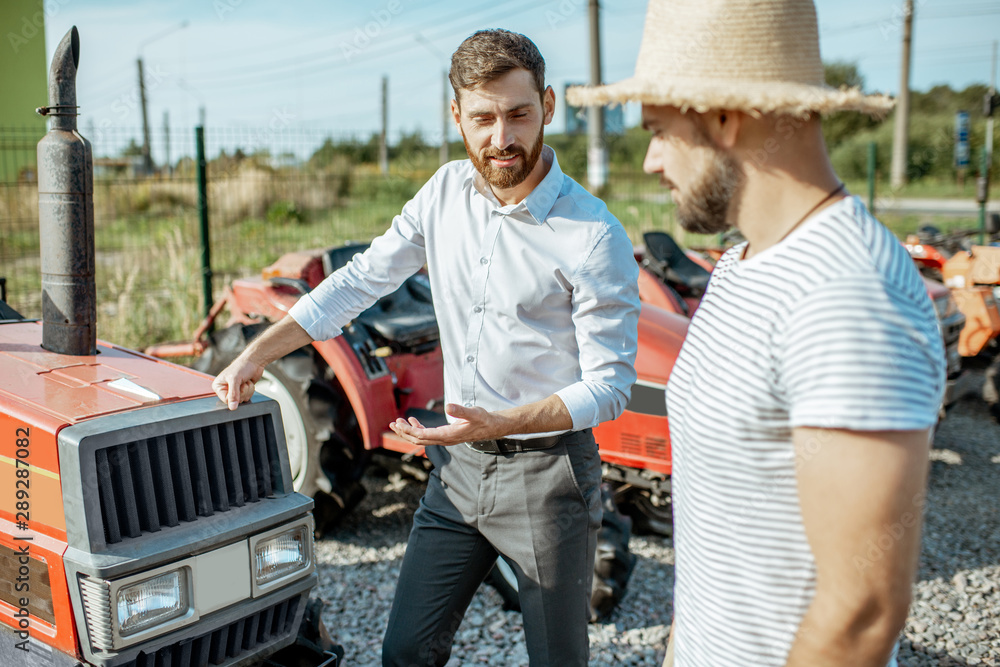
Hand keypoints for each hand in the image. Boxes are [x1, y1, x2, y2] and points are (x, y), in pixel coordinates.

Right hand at [211, 357, 264, 410]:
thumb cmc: (242, 366)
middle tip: (242, 382)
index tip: (238, 387)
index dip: (235, 396)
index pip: (226, 400)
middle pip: (235, 401)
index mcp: (218, 386)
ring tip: (245, 381)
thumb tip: (232, 407)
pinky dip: (251, 390)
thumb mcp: (235, 380)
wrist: (254, 361)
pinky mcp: (243, 390)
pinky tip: (248, 382)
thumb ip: (233, 394)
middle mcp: (225, 389)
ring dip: (247, 390)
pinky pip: (247, 397)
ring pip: (242, 399)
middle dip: (242, 391)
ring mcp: (235, 390)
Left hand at [388, 403, 510, 446]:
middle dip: (404, 432)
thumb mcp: (474, 412)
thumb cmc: (484, 419)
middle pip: (419, 439)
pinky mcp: (446, 435)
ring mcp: (444, 438)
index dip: (409, 430)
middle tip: (392, 423)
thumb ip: (461, 410)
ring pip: (422, 438)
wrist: (492, 427)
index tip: (399, 424)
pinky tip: (413, 420)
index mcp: (448, 435)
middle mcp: (444, 440)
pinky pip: (428, 434)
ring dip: (409, 431)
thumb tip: (449, 406)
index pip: (423, 435)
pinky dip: (418, 428)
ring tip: (397, 423)